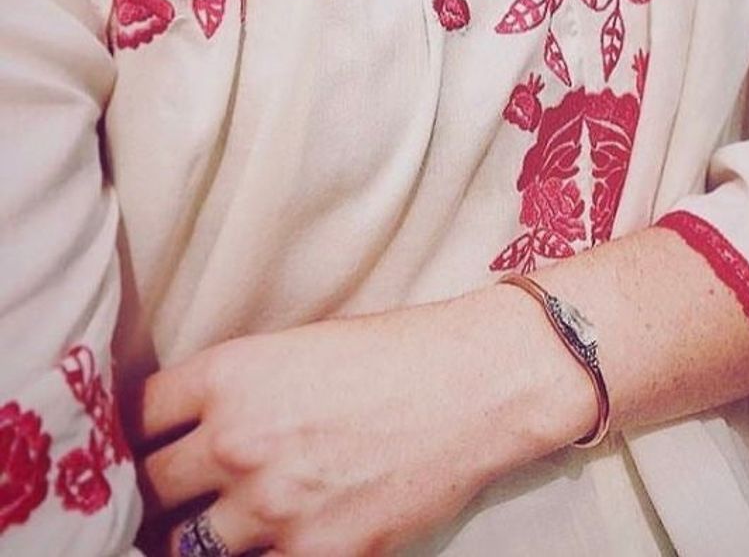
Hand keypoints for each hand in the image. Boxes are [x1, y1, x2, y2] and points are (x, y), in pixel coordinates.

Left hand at [136, 287, 589, 555]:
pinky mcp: (318, 554)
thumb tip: (200, 426)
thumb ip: (241, 387)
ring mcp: (274, 506)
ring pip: (189, 547)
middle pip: (151, 489)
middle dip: (161, 492)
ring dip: (203, 536)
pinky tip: (283, 534)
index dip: (141, 433)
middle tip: (178, 493)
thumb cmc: (397, 352)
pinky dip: (263, 556)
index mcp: (231, 375)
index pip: (139, 417)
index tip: (151, 444)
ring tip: (228, 521)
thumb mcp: (303, 346)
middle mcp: (238, 441)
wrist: (475, 383)